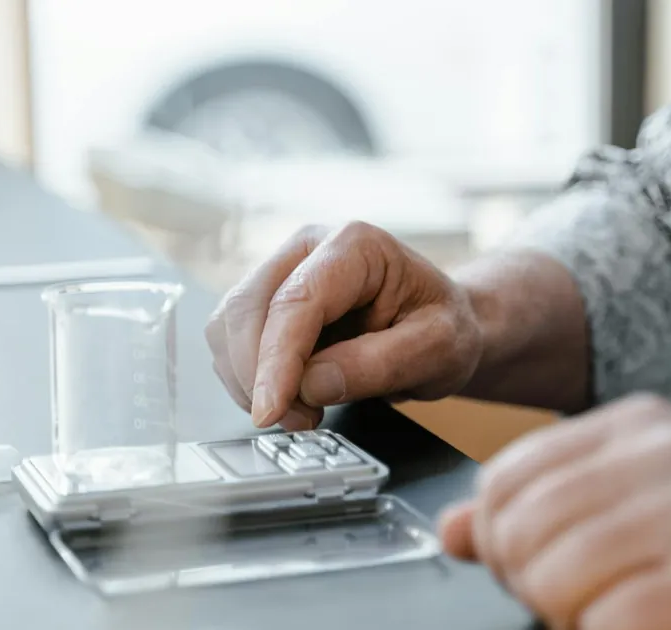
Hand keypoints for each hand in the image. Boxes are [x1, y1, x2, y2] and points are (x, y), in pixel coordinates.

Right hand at [206, 222, 482, 430]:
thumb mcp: (439, 350)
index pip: (296, 301)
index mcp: (355, 245)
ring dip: (251, 380)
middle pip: (246, 309)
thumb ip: (380, 365)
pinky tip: (291, 396)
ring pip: (227, 327)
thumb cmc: (443, 329)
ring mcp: (281, 272)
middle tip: (300, 421)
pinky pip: (230, 343)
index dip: (275, 360)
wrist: (439, 326)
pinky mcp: (265, 303)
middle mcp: (308, 249)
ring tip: (305, 411)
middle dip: (259, 376)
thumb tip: (312, 384)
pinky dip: (250, 380)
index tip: (270, 411)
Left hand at [439, 394, 670, 629]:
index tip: (530, 559)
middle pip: (517, 528)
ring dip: (570, 612)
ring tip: (622, 604)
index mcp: (641, 426)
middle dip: (530, 579)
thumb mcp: (627, 505)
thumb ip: (537, 511)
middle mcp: (668, 457)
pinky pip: (600, 621)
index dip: (499, 535)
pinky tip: (653, 620)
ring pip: (548, 577)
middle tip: (583, 592)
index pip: (507, 477)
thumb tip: (453, 530)